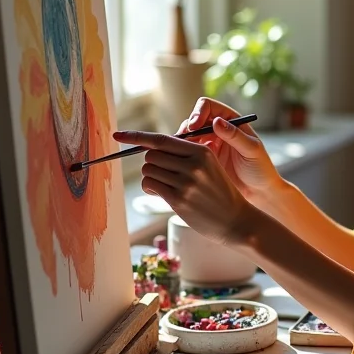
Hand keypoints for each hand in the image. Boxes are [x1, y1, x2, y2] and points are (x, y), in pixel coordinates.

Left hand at [113, 129, 251, 246]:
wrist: (235, 219)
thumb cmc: (218, 191)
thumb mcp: (209, 165)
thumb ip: (185, 154)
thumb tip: (151, 147)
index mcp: (201, 151)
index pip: (161, 140)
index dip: (137, 136)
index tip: (118, 134)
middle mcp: (193, 164)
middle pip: (151, 155)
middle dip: (152, 163)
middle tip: (165, 174)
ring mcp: (186, 182)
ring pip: (148, 170)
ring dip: (150, 177)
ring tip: (166, 185)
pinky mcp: (179, 200)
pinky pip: (149, 185)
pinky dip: (150, 188)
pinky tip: (162, 193)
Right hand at [177, 98, 285, 207]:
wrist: (258, 191)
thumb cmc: (260, 168)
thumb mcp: (251, 150)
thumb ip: (235, 136)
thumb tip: (217, 121)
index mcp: (231, 120)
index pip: (208, 106)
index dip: (198, 112)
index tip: (194, 126)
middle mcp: (218, 129)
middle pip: (194, 119)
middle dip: (186, 128)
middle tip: (183, 142)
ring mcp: (209, 143)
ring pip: (188, 135)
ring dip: (182, 142)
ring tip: (183, 153)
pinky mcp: (202, 158)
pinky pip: (187, 151)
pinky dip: (183, 154)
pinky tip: (185, 163)